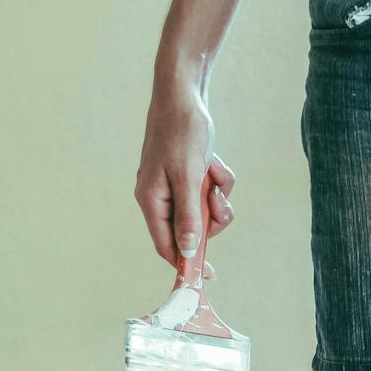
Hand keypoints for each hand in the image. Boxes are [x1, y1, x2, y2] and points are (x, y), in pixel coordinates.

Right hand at [135, 81, 234, 273]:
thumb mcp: (188, 177)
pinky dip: (219, 181)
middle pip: (192, 230)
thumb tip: (189, 253)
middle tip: (217, 198)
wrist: (185, 93)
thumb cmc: (182, 131)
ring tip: (214, 172)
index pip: (167, 245)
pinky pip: (210, 192)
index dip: (187, 263)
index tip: (208, 277)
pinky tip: (215, 162)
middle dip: (211, 217)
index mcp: (151, 199)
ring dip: (218, 196)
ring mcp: (174, 185)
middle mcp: (159, 196)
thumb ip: (189, 217)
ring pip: (206, 211)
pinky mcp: (189, 175)